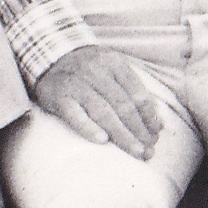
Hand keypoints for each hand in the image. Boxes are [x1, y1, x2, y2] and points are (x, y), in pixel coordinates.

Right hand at [36, 45, 166, 157]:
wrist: (50, 56)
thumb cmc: (88, 69)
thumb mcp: (112, 70)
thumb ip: (132, 92)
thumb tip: (157, 125)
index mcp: (114, 64)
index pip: (138, 94)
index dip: (150, 117)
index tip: (156, 136)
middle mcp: (97, 72)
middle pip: (124, 106)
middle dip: (140, 131)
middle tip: (149, 151)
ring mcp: (77, 84)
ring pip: (104, 113)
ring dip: (123, 135)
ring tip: (136, 152)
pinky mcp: (59, 97)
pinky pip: (75, 115)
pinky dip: (89, 128)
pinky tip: (102, 141)